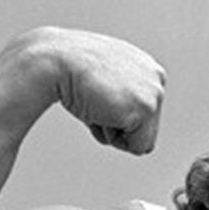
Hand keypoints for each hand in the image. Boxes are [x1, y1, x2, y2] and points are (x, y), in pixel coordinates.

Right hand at [39, 27, 164, 154]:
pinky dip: (115, 139)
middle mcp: (155, 76)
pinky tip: (99, 110)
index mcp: (145, 67)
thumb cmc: (68, 71)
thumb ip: (119, 95)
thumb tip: (118, 118)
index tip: (97, 95)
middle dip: (117, 125)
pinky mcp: (146, 108)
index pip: (144, 115)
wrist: (53, 62)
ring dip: (114, 131)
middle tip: (95, 100)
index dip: (116, 116)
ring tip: (97, 103)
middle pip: (147, 129)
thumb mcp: (101, 79)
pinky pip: (138, 147)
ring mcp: (154, 92)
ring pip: (142, 140)